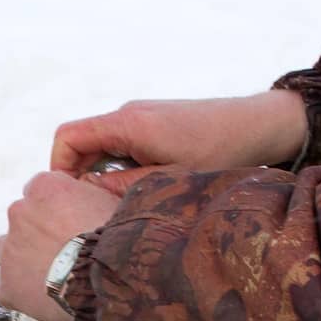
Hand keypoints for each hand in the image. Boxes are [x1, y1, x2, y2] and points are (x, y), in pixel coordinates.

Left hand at [0, 172, 122, 320]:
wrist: (111, 278)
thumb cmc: (118, 237)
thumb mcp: (112, 198)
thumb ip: (89, 191)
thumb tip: (88, 188)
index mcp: (44, 187)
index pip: (39, 190)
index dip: (55, 208)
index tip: (69, 221)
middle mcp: (19, 212)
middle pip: (22, 220)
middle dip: (38, 232)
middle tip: (64, 249)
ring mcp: (9, 250)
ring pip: (7, 251)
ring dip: (23, 259)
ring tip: (51, 273)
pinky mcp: (7, 285)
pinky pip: (8, 288)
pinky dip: (21, 292)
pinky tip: (44, 297)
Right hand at [51, 90, 307, 188]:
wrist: (261, 125)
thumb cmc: (220, 152)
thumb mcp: (167, 179)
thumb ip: (119, 188)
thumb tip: (83, 197)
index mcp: (128, 123)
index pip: (67, 138)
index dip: (59, 168)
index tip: (70, 197)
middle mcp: (128, 113)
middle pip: (80, 142)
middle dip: (80, 175)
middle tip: (94, 206)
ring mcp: (140, 115)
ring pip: (100, 146)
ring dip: (102, 173)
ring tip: (122, 199)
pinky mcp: (152, 121)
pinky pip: (119, 144)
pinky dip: (119, 166)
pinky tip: (141, 185)